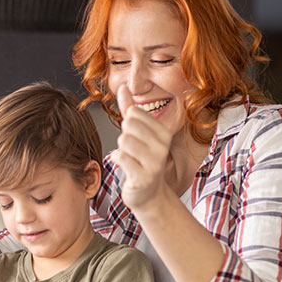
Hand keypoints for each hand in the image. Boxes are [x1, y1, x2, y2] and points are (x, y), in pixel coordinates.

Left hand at [110, 84, 171, 210]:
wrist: (149, 195)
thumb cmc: (141, 162)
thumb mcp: (137, 134)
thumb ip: (129, 110)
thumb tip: (123, 87)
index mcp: (164, 133)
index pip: (136, 112)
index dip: (128, 124)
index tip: (136, 138)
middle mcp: (162, 147)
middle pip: (129, 125)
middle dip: (124, 136)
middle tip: (131, 150)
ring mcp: (154, 163)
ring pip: (124, 140)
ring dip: (121, 149)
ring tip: (129, 158)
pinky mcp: (143, 177)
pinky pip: (120, 157)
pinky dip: (117, 160)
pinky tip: (125, 165)